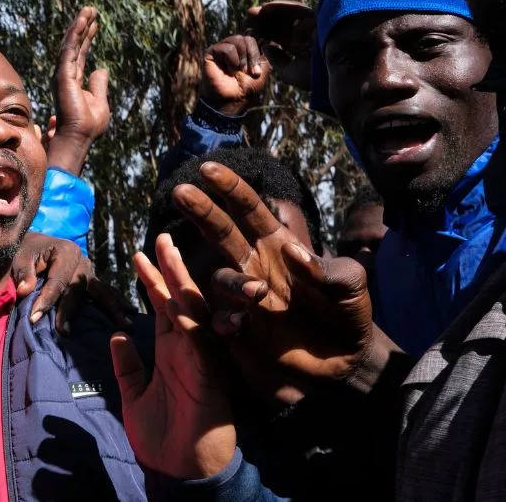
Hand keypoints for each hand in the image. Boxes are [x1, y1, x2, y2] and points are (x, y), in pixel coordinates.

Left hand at [12, 233, 135, 330]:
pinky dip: (116, 303)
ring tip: (125, 324)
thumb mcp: (20, 257)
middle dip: (70, 311)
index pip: (58, 280)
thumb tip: (24, 291)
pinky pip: (105, 293)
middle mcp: (82, 260)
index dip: (46, 299)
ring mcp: (90, 271)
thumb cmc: (26, 251)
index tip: (34, 318)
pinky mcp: (92, 281)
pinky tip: (130, 315)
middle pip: (78, 289)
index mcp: (66, 250)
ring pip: (101, 291)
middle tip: (64, 332)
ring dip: (113, 308)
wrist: (34, 245)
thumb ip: (23, 273)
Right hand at [47, 6, 110, 175]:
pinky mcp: (62, 75)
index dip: (88, 38)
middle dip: (82, 27)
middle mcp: (65, 76)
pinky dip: (75, 35)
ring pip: (70, 44)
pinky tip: (82, 22)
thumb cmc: (88, 126)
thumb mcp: (101, 102)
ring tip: (88, 10)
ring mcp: (62, 75)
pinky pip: (69, 50)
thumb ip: (99, 85)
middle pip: (74, 46)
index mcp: (74, 82)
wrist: (78, 137)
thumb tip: (102, 69)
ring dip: (79, 26)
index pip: (81, 55)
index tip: (95, 23)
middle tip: (91, 9)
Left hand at [111, 234, 234, 479]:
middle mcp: (188, 349)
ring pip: (192, 312)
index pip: (161, 307)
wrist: (180, 470)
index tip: (139, 253)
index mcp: (171, 351)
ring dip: (180, 282)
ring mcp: (200, 359)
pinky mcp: (208, 374)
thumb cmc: (162, 437)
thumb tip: (117, 336)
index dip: (151, 280)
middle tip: (161, 236)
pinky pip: (200, 341)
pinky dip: (190, 319)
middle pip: (180, 299)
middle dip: (170, 267)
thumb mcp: (133, 394)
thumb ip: (126, 365)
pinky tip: (179, 298)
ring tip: (168, 252)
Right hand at [173, 162, 380, 406]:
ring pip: (221, 279)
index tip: (208, 168)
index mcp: (279, 246)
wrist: (347, 364)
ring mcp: (245, 299)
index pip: (250, 209)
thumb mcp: (352, 285)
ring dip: (234, 283)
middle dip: (201, 210)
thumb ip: (328, 268)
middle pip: (221, 232)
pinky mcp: (240, 333)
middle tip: (180, 191)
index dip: (230, 188)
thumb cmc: (349, 316)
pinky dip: (225, 320)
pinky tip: (239, 327)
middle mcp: (255, 266)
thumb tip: (290, 252)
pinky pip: (220, 321)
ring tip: (258, 294)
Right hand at [201, 35, 269, 115]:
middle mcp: (233, 46)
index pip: (255, 38)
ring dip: (242, 59)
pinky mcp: (211, 53)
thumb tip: (276, 40)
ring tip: (238, 71)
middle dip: (252, 56)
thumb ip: (270, 54)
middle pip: (248, 38)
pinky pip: (227, 48)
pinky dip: (232, 60)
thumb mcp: (264, 69)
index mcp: (245, 48)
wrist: (233, 99)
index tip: (257, 71)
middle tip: (249, 72)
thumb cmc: (247, 87)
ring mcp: (221, 48)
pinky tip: (229, 70)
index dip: (258, 53)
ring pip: (238, 39)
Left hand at [245, 1, 315, 92]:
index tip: (248, 29)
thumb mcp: (290, 73)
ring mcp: (315, 24)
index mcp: (302, 46)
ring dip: (271, 10)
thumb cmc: (316, 79)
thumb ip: (278, 61)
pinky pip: (299, 9)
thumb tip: (267, 48)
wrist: (337, 75)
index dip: (264, 31)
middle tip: (249, 14)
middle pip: (283, 23)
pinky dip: (283, 7)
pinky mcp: (322, 17)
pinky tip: (267, 8)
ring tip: (254, 11)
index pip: (280, 36)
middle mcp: (308, 34)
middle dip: (265, 18)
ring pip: (290, 14)